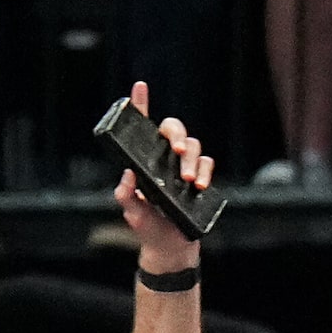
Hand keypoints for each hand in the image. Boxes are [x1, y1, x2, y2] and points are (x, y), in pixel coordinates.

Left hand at [112, 80, 210, 270]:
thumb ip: (126, 197)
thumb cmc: (146, 226)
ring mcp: (182, 166)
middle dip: (175, 135)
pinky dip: (204, 171)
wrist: (169, 246)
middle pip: (172, 130)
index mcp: (143, 160)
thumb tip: (125, 178)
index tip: (138, 87)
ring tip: (186, 180)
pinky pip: (206, 163)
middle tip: (175, 152)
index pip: (141, 128)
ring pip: (192, 145)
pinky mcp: (198, 177)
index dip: (140, 105)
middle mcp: (163, 158)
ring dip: (190, 160)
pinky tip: (198, 184)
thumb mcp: (132, 213)